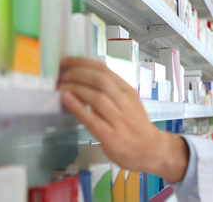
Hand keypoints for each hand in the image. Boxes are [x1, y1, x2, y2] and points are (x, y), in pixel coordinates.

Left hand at [58, 57, 188, 182]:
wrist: (152, 150)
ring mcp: (119, 119)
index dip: (83, 62)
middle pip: (100, 79)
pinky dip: (77, 107)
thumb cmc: (137, 126)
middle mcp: (125, 102)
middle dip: (77, 72)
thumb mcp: (129, 103)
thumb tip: (84, 80)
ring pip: (97, 96)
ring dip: (75, 87)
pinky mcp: (110, 136)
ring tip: (61, 86)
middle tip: (61, 74)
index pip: (105, 70)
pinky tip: (66, 100)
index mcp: (128, 91)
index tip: (68, 61)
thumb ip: (112, 92)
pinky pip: (91, 119)